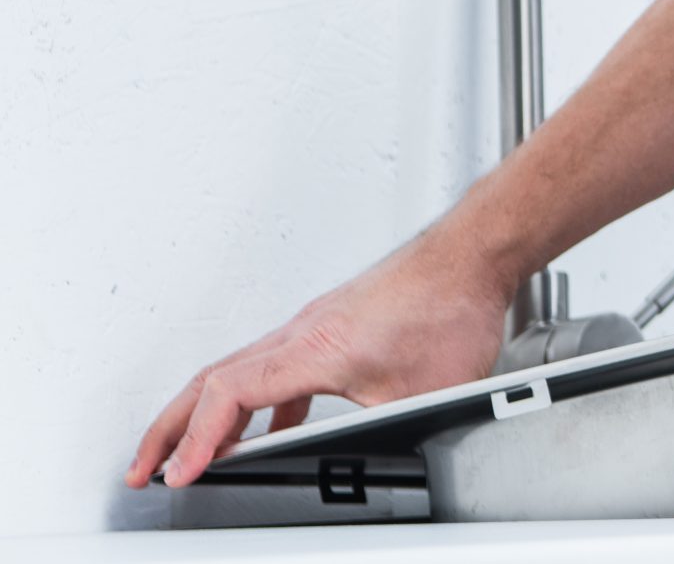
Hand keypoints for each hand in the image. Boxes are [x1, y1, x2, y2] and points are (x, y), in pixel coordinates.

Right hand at [125, 229, 513, 489]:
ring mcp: (313, 325)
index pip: (230, 395)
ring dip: (207, 414)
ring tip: (191, 455)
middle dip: (169, 429)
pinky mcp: (330, 324)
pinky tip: (267, 431)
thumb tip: (379, 470)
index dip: (195, 440)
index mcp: (313, 348)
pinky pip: (272, 366)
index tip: (175, 475)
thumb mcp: (420, 396)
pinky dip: (252, 401)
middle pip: (212, 380)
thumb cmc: (452, 306)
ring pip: (238, 370)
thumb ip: (384, 436)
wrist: (473, 255)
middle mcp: (302, 331)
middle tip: (143, 469)